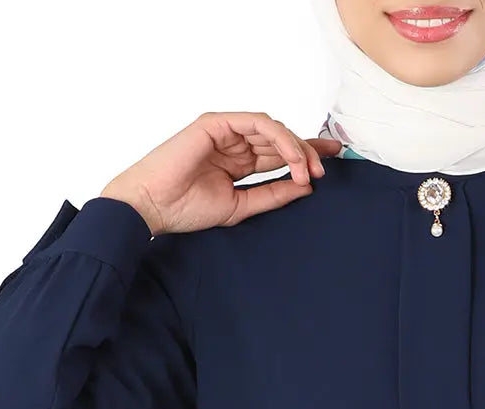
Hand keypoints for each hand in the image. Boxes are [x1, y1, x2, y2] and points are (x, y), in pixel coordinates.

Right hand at [98, 111, 342, 235]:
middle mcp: (234, 143)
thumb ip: (272, 195)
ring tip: (309, 171)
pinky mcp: (217, 123)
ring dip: (296, 148)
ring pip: (273, 130)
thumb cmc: (186, 209)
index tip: (330, 164)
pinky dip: (279, 139)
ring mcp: (225, 131)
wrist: (154, 207)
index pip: (278, 153)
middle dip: (308, 151)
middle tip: (325, 170)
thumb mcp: (241, 206)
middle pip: (280, 140)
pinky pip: (258, 123)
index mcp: (238, 162)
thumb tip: (306, 187)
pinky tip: (292, 158)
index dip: (305, 155)